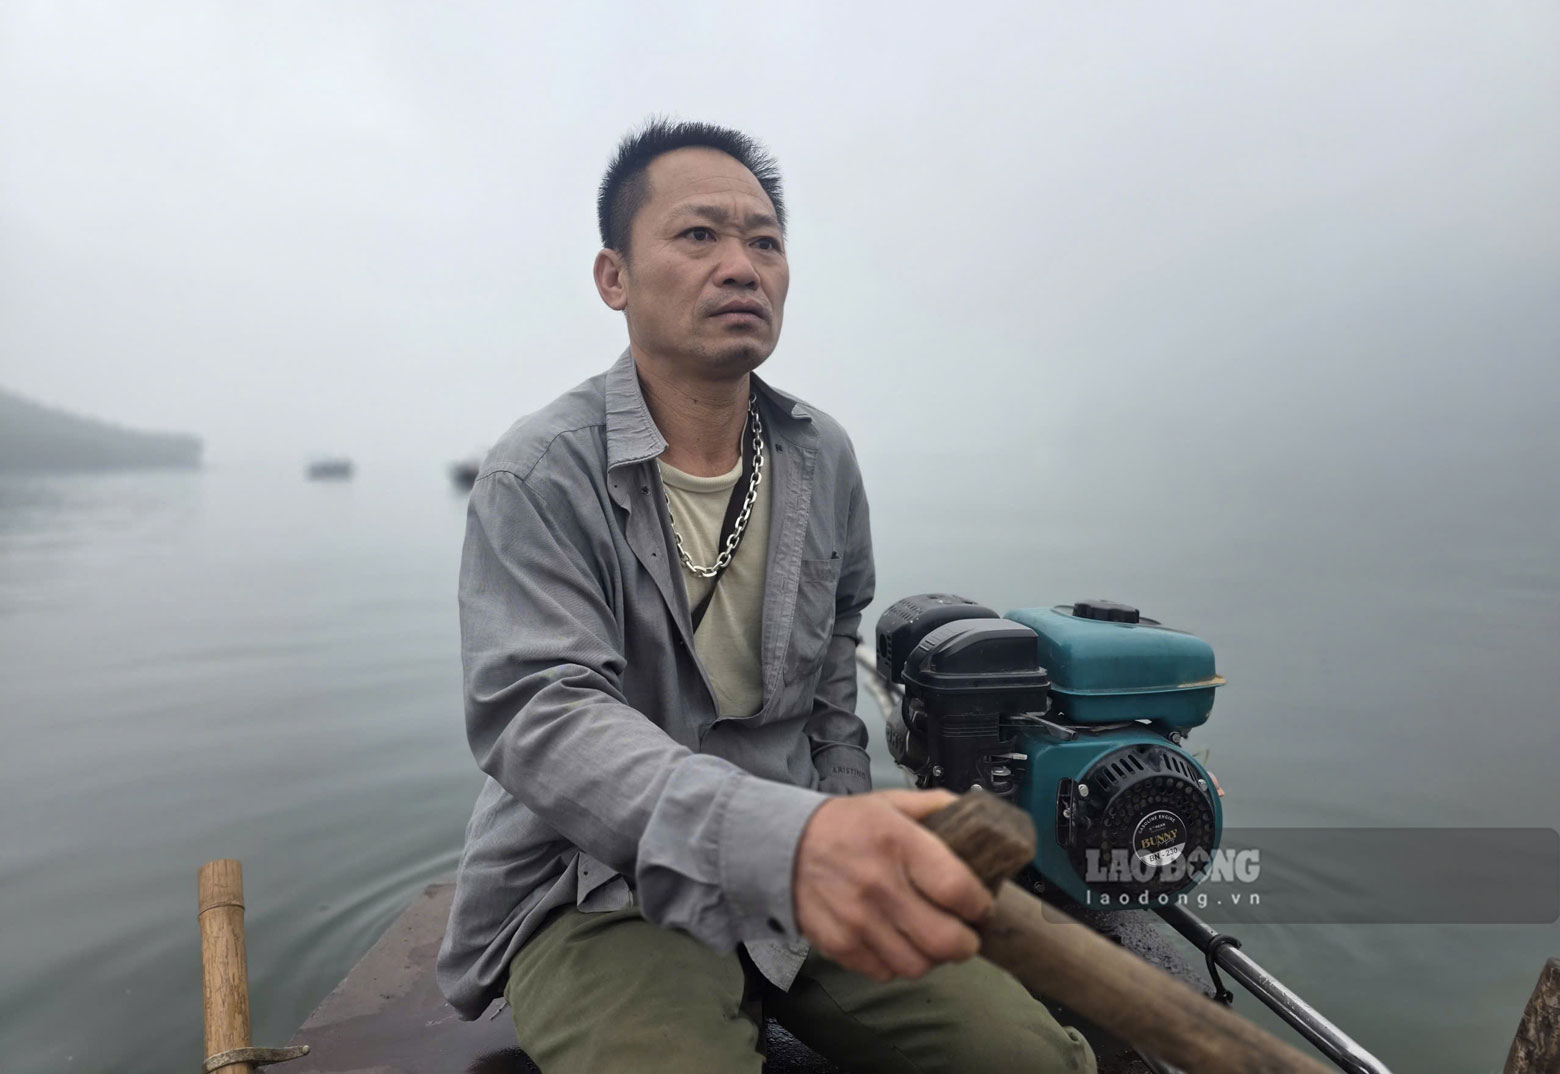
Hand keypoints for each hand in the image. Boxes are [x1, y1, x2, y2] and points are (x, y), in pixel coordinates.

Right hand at [792, 789, 993, 981]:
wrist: (782, 845)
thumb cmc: (845, 825)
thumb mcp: (890, 802)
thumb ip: (936, 806)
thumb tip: (976, 815)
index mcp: (898, 843)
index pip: (957, 889)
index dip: (979, 905)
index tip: (980, 906)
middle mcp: (879, 885)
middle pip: (945, 940)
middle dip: (966, 942)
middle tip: (965, 933)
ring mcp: (857, 921)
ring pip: (918, 966)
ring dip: (932, 957)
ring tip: (929, 939)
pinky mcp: (840, 945)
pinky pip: (885, 973)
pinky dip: (897, 962)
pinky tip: (896, 941)